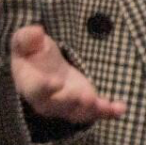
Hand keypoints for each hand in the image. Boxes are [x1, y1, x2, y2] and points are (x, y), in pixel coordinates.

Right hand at [9, 26, 123, 124]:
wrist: (43, 68)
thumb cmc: (32, 54)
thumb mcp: (26, 42)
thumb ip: (26, 38)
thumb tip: (36, 31)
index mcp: (30, 85)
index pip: (35, 90)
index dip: (44, 88)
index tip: (55, 82)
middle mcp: (47, 101)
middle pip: (58, 106)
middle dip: (71, 102)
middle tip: (84, 96)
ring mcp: (67, 105)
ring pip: (77, 113)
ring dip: (90, 109)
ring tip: (102, 104)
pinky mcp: (85, 106)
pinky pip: (97, 112)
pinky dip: (109, 112)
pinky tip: (120, 108)